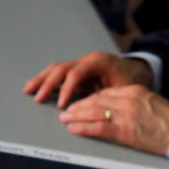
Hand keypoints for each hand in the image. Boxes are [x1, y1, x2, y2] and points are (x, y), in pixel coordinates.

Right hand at [23, 51, 152, 108]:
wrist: (140, 70)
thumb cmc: (133, 79)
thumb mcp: (124, 89)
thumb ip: (105, 96)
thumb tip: (89, 108)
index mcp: (98, 62)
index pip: (76, 74)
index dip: (66, 90)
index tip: (61, 105)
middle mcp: (87, 60)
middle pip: (62, 69)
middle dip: (47, 83)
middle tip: (36, 97)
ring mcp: (82, 64)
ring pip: (57, 69)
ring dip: (42, 79)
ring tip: (28, 89)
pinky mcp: (79, 71)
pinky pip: (60, 73)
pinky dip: (48, 80)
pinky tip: (37, 86)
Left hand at [58, 85, 168, 155]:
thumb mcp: (151, 104)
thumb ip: (133, 103)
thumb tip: (116, 110)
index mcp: (134, 91)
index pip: (105, 93)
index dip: (89, 98)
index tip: (80, 103)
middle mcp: (127, 99)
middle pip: (95, 100)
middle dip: (78, 106)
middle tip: (66, 111)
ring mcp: (124, 115)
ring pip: (93, 112)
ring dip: (76, 116)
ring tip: (65, 119)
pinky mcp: (124, 130)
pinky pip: (97, 128)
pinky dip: (82, 128)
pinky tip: (73, 128)